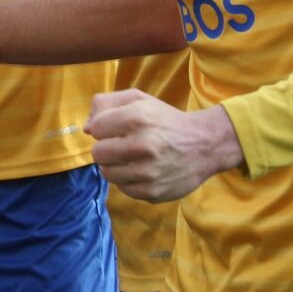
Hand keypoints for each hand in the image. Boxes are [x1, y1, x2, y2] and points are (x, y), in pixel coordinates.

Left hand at [86, 90, 243, 200]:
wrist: (205, 145)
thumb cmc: (165, 120)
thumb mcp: (138, 100)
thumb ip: (105, 104)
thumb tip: (86, 128)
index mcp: (137, 117)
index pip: (95, 128)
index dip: (103, 128)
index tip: (117, 129)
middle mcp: (143, 145)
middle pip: (97, 153)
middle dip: (106, 148)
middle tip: (123, 145)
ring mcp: (148, 171)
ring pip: (107, 173)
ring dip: (115, 166)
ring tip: (133, 158)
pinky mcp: (153, 192)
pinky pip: (122, 188)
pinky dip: (128, 180)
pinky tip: (143, 171)